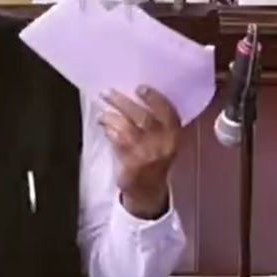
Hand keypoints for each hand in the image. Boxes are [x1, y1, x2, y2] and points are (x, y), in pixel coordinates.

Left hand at [99, 87, 182, 219]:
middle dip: (123, 102)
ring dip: (111, 117)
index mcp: (174, 135)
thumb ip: (155, 121)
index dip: (154, 98)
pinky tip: (103, 126)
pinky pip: (117, 141)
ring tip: (101, 112)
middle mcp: (163, 144)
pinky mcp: (131, 163)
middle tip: (107, 92)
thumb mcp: (163, 140)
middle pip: (143, 117)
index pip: (168, 112)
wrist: (149, 189)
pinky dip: (109, 131)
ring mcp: (147, 154)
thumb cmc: (155, 158)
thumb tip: (130, 95)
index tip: (140, 87)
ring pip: (126, 128)